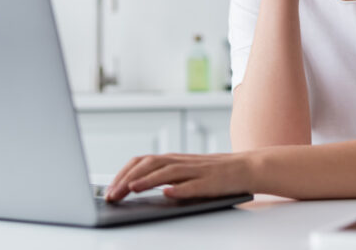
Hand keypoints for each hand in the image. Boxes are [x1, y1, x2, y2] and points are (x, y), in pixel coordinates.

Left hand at [104, 152, 255, 201]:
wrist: (246, 168)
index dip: (124, 173)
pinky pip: (193, 185)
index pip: (142, 161)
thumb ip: (164, 177)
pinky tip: (168, 194)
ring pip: (167, 172)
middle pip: (149, 164)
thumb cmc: (214, 174)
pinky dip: (179, 189)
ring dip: (147, 181)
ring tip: (131, 191)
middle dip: (128, 179)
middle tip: (112, 195)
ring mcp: (196, 170)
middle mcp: (181, 162)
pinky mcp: (210, 182)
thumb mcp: (185, 173)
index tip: (109, 190)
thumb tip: (135, 186)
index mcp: (173, 160)